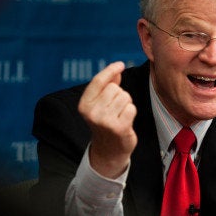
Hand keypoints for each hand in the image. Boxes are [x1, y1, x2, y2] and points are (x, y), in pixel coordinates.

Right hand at [78, 61, 137, 177]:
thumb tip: (117, 70)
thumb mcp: (100, 104)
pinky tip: (125, 121)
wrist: (109, 150)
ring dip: (126, 104)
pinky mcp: (119, 127)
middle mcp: (92, 113)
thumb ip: (107, 86)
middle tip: (115, 108)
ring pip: (125, 97)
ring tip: (120, 115)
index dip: (110, 70)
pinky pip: (131, 108)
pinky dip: (131, 112)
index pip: (98, 81)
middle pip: (114, 88)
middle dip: (119, 94)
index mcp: (84, 105)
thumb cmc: (106, 122)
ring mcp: (105, 121)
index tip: (120, 65)